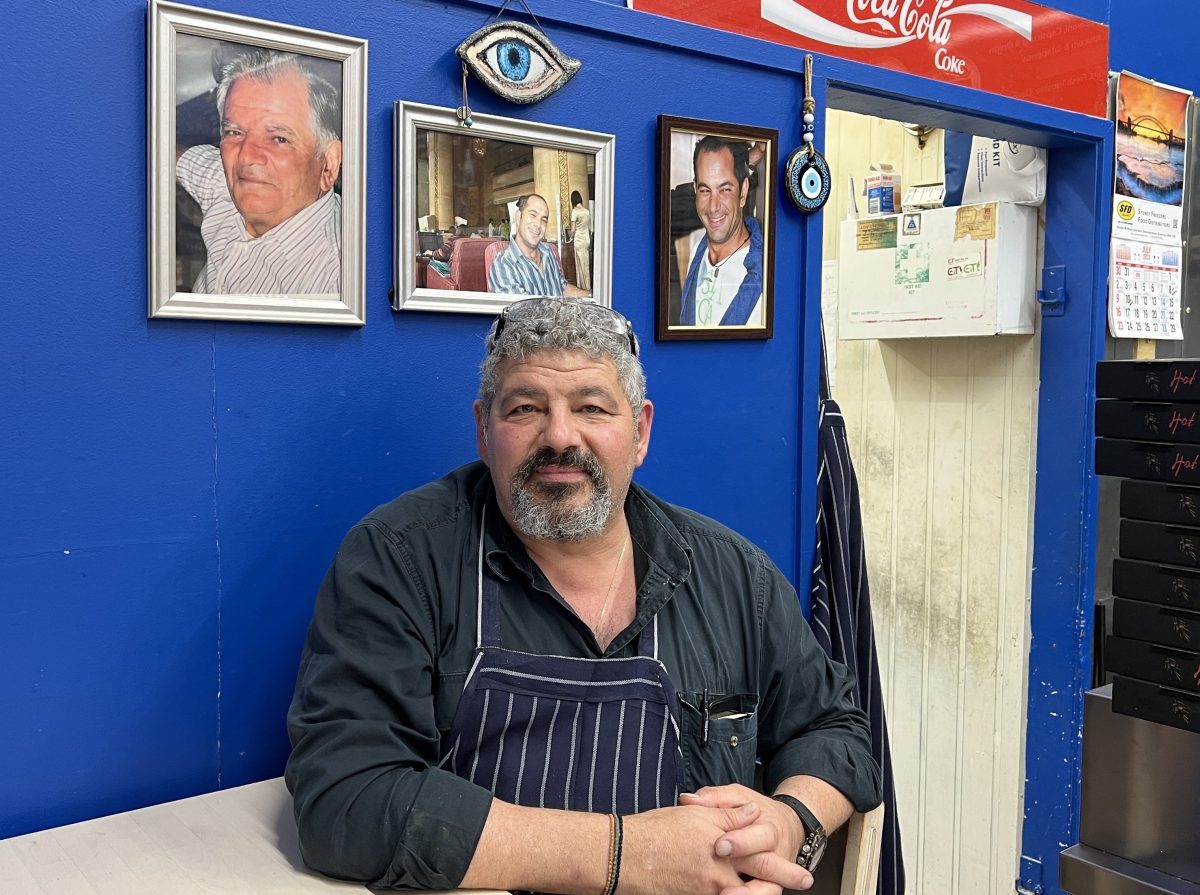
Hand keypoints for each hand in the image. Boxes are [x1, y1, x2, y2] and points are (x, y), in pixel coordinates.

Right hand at [619, 801, 784, 894]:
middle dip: (784, 880)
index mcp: (720, 845)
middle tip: (804, 880)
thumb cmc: (654, 831)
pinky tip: (737, 893)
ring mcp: (706, 891)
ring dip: (758, 893)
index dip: (782, 858)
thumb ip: (727, 814)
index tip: (796, 861)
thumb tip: (752, 812)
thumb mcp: (693, 814)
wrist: (622, 855)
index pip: (760, 850)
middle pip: (761, 880)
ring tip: (771, 891)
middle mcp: (718, 873)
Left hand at [679, 785, 812, 894]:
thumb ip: (714, 798)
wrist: (789, 826)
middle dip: (746, 876)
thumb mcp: (739, 796)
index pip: (759, 836)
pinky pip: (760, 894)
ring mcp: (775, 875)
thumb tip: (688, 800)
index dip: (740, 842)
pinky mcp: (769, 886)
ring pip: (767, 890)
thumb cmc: (758, 811)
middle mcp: (776, 854)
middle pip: (767, 868)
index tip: (719, 846)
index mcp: (769, 829)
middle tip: (723, 887)